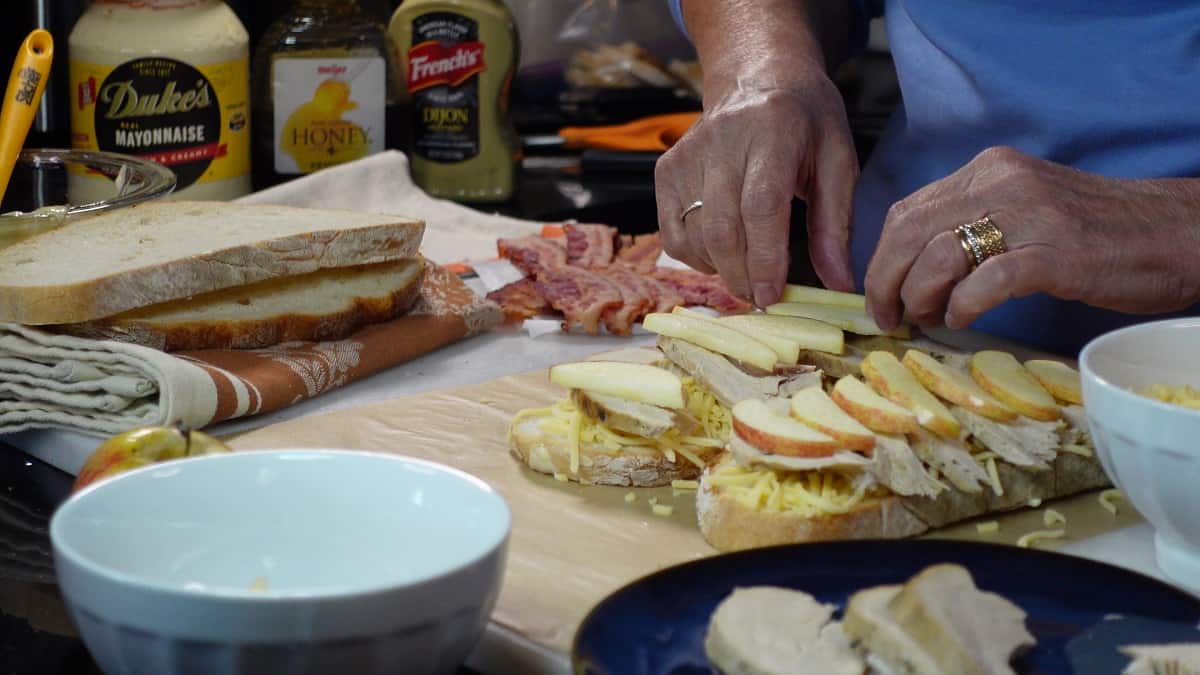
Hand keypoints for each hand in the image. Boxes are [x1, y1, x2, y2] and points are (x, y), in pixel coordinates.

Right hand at [655, 68, 858, 306]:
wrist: (758, 76)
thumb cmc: (804, 121)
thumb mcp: (837, 161)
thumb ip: (835, 225)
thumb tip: (838, 284)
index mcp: (773, 130)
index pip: (760, 204)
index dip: (765, 257)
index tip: (772, 295)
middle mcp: (722, 140)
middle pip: (722, 227)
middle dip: (742, 275)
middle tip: (763, 297)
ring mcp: (686, 155)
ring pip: (694, 236)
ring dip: (722, 269)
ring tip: (749, 273)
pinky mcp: (666, 169)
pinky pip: (672, 233)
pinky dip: (697, 257)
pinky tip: (722, 253)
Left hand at [864, 146, 1199, 329]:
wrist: (1175, 232)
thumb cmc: (1094, 232)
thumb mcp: (1021, 210)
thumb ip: (969, 224)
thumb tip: (910, 267)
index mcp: (987, 170)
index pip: (906, 212)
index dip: (880, 260)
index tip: (879, 295)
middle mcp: (1002, 182)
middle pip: (908, 233)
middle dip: (886, 283)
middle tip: (890, 318)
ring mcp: (1030, 215)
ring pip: (937, 256)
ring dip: (921, 299)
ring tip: (932, 320)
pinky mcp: (1056, 252)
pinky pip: (986, 281)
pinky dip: (963, 306)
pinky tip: (964, 319)